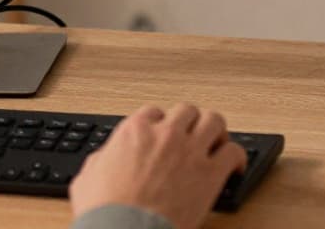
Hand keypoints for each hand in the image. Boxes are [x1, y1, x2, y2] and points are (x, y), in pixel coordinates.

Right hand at [70, 104, 246, 228]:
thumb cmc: (105, 213)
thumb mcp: (87, 179)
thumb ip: (100, 161)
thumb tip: (104, 160)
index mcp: (135, 132)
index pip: (154, 112)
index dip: (161, 123)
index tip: (164, 133)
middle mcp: (166, 134)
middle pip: (188, 110)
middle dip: (191, 122)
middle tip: (194, 135)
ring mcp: (190, 151)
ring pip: (215, 121)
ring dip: (217, 131)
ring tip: (218, 143)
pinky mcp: (210, 174)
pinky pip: (234, 152)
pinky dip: (237, 158)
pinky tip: (235, 167)